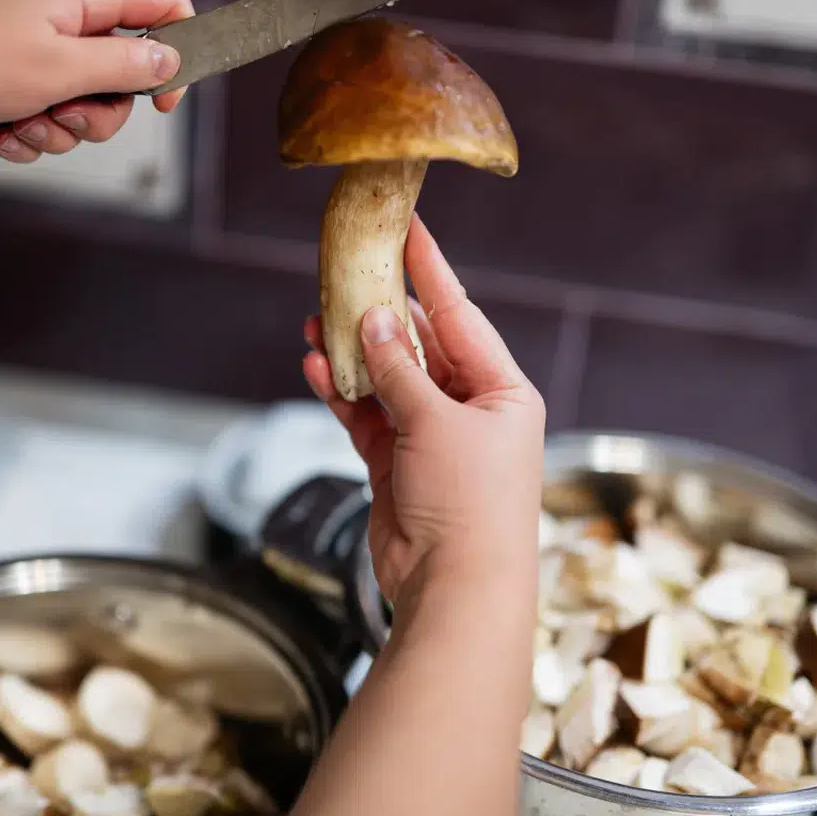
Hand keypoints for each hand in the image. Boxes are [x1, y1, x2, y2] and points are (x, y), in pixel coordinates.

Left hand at [0, 0, 193, 161]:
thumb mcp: (59, 68)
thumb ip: (124, 65)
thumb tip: (169, 60)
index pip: (161, 1)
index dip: (178, 47)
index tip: (164, 97)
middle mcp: (58, 16)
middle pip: (122, 68)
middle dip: (103, 110)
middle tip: (69, 116)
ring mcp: (29, 45)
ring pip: (80, 100)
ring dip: (61, 128)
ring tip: (24, 125)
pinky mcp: (2, 75)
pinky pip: (40, 113)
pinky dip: (28, 132)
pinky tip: (1, 133)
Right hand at [303, 215, 545, 609]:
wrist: (455, 587)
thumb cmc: (471, 504)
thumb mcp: (437, 422)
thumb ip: (401, 369)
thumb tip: (376, 321)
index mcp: (501, 390)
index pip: (460, 315)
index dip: (431, 271)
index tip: (409, 228)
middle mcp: (470, 409)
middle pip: (420, 344)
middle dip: (380, 314)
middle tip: (344, 275)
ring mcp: (431, 436)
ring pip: (386, 378)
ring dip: (353, 354)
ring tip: (315, 322)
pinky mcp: (397, 463)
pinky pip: (366, 414)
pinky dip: (343, 393)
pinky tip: (317, 368)